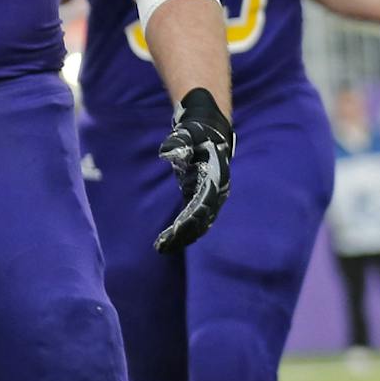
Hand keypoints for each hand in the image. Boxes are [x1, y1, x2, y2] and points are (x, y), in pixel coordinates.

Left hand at [154, 88, 233, 253]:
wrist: (210, 132)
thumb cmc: (198, 133)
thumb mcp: (188, 134)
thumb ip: (179, 142)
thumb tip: (166, 151)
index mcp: (215, 178)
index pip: (203, 203)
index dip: (190, 218)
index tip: (176, 230)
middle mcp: (217, 192)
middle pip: (201, 218)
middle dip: (183, 233)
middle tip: (163, 246)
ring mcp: (211, 197)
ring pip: (199, 222)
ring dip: (182, 236)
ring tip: (162, 248)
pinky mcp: (201, 197)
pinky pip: (194, 217)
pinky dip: (184, 229)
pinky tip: (170, 240)